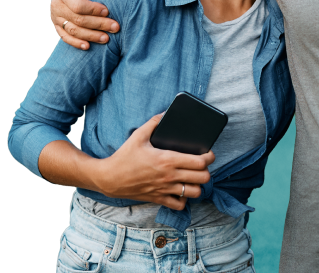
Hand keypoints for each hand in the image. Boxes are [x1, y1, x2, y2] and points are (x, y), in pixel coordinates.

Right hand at [50, 0, 118, 49]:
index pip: (77, 4)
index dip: (93, 10)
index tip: (108, 10)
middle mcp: (57, 4)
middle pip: (77, 19)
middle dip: (98, 24)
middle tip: (116, 27)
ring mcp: (56, 15)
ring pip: (73, 30)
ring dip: (90, 36)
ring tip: (107, 38)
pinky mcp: (58, 24)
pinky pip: (65, 36)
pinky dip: (75, 43)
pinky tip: (88, 46)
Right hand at [92, 114, 214, 210]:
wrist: (108, 178)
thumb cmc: (124, 156)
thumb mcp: (139, 135)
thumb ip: (154, 122)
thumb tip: (165, 113)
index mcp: (167, 159)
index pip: (200, 162)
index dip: (209, 157)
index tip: (209, 154)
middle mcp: (169, 176)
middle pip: (202, 178)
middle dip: (207, 171)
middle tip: (202, 166)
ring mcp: (164, 189)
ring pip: (194, 193)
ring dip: (198, 186)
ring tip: (194, 179)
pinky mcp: (158, 199)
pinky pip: (179, 205)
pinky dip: (184, 199)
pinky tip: (182, 191)